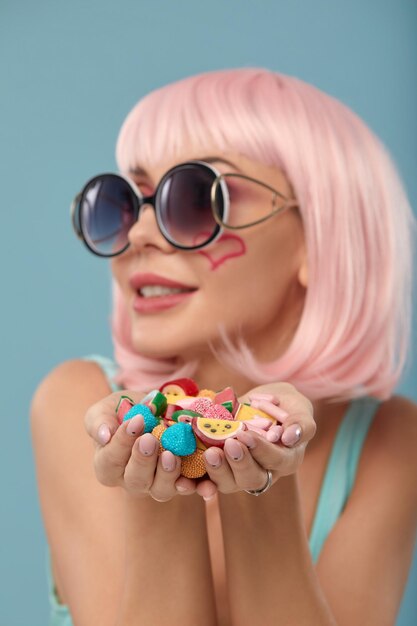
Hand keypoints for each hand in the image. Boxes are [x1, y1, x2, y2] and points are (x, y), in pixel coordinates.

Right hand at [84, 390, 216, 501]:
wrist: (155, 410)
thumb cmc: (125, 410)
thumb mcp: (107, 408)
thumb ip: (98, 421)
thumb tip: (104, 435)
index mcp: (108, 465)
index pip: (110, 460)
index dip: (122, 442)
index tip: (136, 421)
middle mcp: (131, 480)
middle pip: (135, 480)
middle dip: (143, 460)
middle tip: (151, 439)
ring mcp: (158, 484)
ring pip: (161, 490)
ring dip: (168, 474)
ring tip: (172, 455)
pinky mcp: (182, 481)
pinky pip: (190, 489)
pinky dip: (198, 487)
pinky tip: (204, 482)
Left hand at [201, 382, 315, 493]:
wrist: (265, 404)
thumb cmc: (287, 407)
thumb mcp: (299, 409)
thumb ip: (301, 424)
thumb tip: (291, 437)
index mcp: (285, 459)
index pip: (275, 460)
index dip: (261, 451)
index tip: (246, 435)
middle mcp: (262, 471)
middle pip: (251, 479)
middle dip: (238, 463)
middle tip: (228, 444)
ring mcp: (238, 472)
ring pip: (228, 483)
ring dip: (216, 471)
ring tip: (209, 453)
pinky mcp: (218, 468)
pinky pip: (205, 481)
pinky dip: (194, 483)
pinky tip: (183, 480)